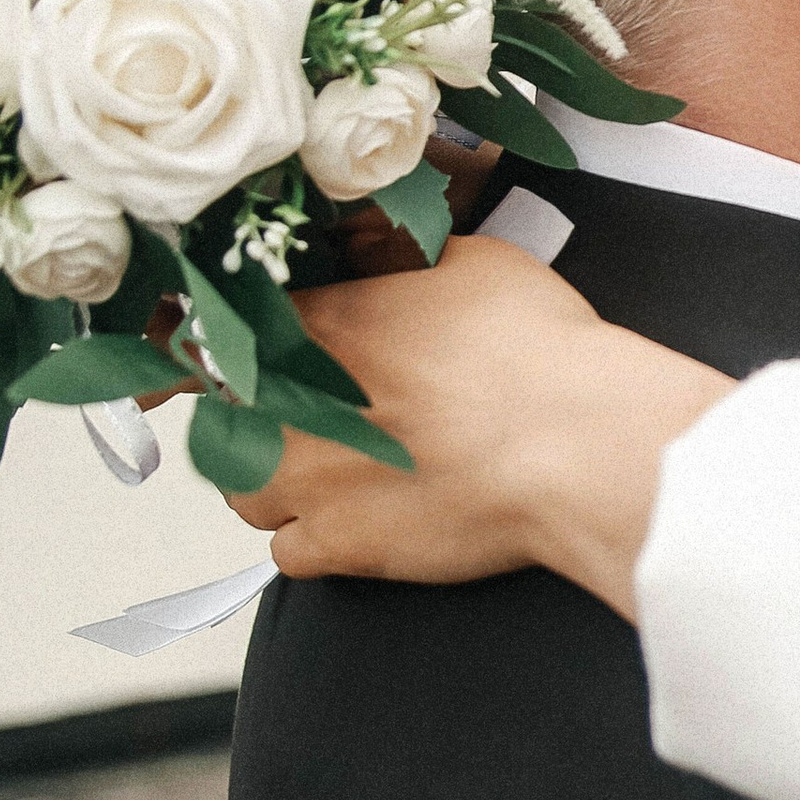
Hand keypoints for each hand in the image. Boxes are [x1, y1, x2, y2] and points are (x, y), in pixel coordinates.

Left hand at [222, 236, 731, 618]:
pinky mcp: (338, 546)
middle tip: (314, 416)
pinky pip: (285, 554)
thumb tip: (351, 245)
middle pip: (223, 413)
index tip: (251, 353)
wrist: (576, 445)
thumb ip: (390, 254)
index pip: (223, 327)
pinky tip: (357, 524)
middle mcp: (288, 403)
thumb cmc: (536, 351)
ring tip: (337, 475)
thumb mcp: (468, 261)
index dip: (238, 343)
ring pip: (243, 489)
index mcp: (317, 324)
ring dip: (277, 483)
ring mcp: (305, 481)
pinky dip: (313, 543)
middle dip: (258, 415)